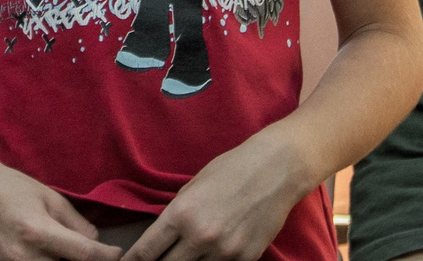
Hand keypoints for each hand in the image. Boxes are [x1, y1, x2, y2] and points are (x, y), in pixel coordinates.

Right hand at [0, 149, 121, 260]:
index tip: (116, 255)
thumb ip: (75, 222)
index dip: (106, 257)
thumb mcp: (48, 196)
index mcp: (37, 231)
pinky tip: (38, 254)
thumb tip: (96, 242)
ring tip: (54, 250)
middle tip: (78, 249)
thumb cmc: (9, 188)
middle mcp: (21, 256)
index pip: (83, 255)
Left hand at [123, 129, 310, 260]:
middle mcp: (200, 237)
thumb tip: (161, 238)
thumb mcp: (192, 186)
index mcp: (181, 214)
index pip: (147, 251)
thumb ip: (176, 214)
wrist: (275, 170)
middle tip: (158, 259)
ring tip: (188, 254)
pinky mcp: (246, 259)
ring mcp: (225, 251)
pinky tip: (212, 255)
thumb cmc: (231, 170)